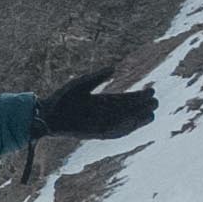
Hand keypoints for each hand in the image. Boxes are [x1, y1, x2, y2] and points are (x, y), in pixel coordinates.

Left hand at [35, 68, 155, 138]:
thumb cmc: (62, 98)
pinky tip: (134, 122)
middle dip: (141, 107)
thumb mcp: (81, 83)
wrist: (46, 114)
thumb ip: (98, 76)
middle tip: (156, 102)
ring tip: (151, 114)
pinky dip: (124, 128)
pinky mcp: (94, 134)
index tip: (151, 90)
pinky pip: (113, 132)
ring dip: (137, 119)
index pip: (124, 100)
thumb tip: (115, 67)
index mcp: (102, 102)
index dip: (138, 97)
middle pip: (127, 111)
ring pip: (123, 123)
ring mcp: (100, 124)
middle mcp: (103, 114)